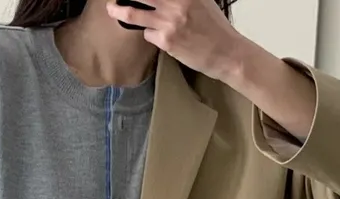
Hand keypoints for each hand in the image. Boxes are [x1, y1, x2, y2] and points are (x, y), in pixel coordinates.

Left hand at [106, 0, 244, 80]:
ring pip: (136, 14)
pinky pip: (148, 35)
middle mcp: (177, 3)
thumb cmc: (215, 27)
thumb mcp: (202, 1)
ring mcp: (170, 21)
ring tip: (112, 9)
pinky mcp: (167, 41)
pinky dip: (151, 35)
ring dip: (121, 12)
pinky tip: (162, 38)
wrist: (227, 53)